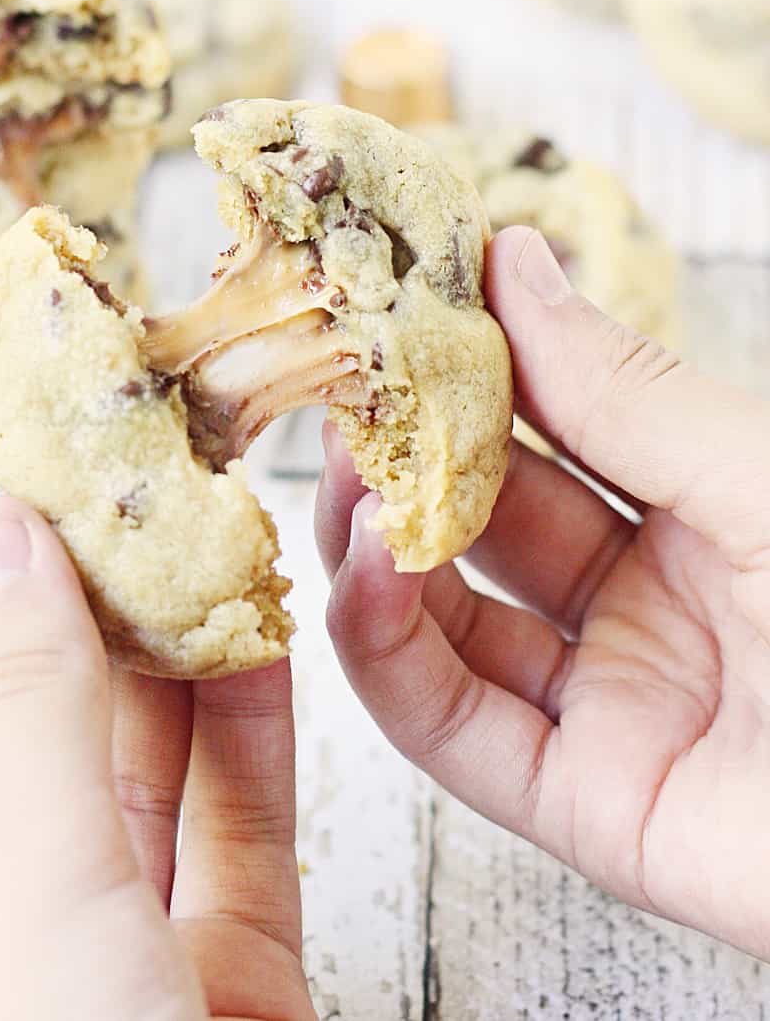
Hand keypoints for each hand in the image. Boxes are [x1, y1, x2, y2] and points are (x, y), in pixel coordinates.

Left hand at [0, 434, 313, 1020]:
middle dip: (49, 581)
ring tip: (185, 513)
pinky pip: (231, 815)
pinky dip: (249, 723)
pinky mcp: (220, 967)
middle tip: (84, 458)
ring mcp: (103, 945)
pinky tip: (260, 624)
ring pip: (126, 755)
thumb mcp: (29, 909)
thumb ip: (24, 714)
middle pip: (2, 710)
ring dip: (162, 638)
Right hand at [316, 225, 769, 959]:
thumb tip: (513, 265)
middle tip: (343, 391)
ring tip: (343, 476)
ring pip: (450, 624)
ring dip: (379, 548)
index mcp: (704, 510)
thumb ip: (626, 393)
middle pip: (487, 520)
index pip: (555, 424)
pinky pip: (460, 730)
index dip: (475, 366)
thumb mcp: (761, 480)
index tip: (402, 307)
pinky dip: (390, 655)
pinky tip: (369, 578)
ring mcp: (614, 705)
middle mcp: (647, 603)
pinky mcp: (587, 807)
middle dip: (407, 455)